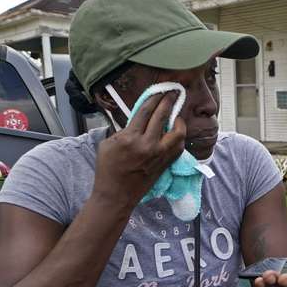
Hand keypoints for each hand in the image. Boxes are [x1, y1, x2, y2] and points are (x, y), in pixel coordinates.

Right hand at [92, 90, 185, 208]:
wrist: (116, 195)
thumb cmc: (107, 169)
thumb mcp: (107, 144)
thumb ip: (122, 130)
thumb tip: (135, 120)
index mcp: (130, 137)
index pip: (146, 111)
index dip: (154, 98)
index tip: (160, 90)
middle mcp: (148, 145)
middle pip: (163, 117)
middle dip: (169, 101)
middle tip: (173, 93)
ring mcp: (159, 155)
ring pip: (178, 133)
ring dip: (179, 121)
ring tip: (177, 115)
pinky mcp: (165, 164)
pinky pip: (178, 147)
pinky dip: (179, 138)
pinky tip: (177, 133)